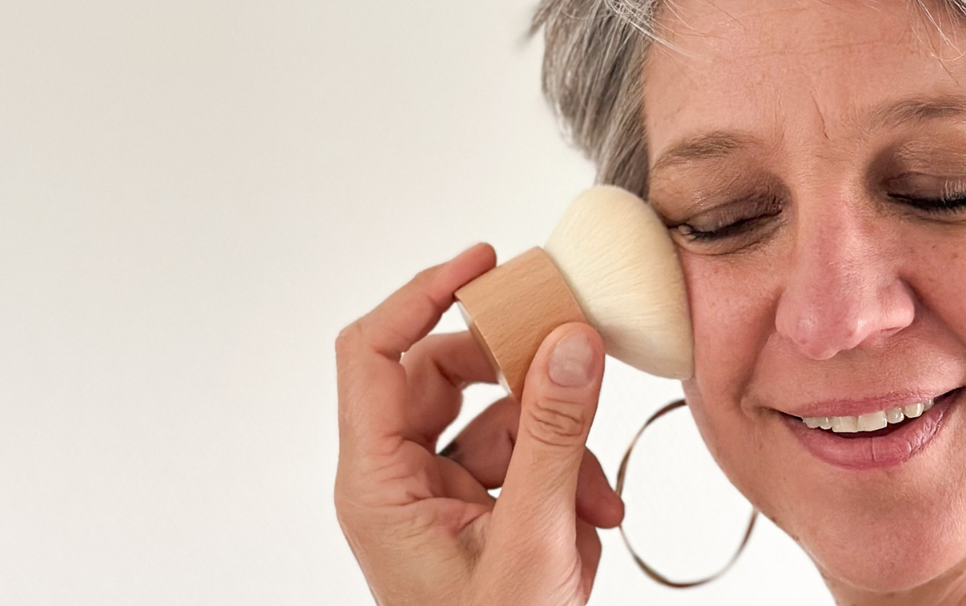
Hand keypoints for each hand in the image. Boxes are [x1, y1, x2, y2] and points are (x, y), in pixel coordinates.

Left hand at [334, 244, 623, 605]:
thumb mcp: (532, 535)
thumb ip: (553, 433)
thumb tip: (570, 343)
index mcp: (378, 482)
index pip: (372, 353)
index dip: (421, 295)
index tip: (482, 264)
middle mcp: (397, 480)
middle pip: (443, 376)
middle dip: (516, 377)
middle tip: (566, 352)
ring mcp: (437, 496)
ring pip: (493, 419)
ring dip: (556, 444)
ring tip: (592, 497)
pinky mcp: (475, 511)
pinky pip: (518, 460)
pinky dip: (563, 476)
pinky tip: (592, 517)